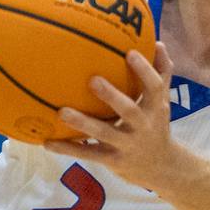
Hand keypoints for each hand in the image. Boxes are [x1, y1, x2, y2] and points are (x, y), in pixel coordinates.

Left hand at [44, 42, 177, 190]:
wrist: (160, 167)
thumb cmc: (156, 124)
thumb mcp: (162, 101)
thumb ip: (161, 72)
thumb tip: (157, 42)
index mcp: (156, 108)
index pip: (154, 87)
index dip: (144, 70)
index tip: (129, 53)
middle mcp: (143, 126)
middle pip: (128, 110)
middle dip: (112, 96)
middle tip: (92, 80)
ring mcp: (127, 144)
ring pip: (104, 133)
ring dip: (83, 123)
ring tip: (62, 112)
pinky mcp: (112, 160)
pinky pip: (88, 153)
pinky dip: (68, 149)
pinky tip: (47, 142)